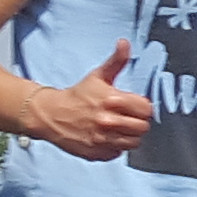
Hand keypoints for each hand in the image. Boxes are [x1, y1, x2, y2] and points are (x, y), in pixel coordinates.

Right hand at [41, 39, 154, 159]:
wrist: (51, 115)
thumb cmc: (78, 95)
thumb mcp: (98, 76)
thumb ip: (116, 61)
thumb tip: (125, 43)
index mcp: (112, 100)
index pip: (146, 109)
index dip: (142, 108)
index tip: (135, 106)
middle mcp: (107, 121)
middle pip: (142, 127)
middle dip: (138, 122)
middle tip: (127, 118)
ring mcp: (101, 139)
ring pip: (133, 142)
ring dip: (129, 136)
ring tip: (118, 127)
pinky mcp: (96, 152)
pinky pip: (118, 153)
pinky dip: (115, 146)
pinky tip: (107, 137)